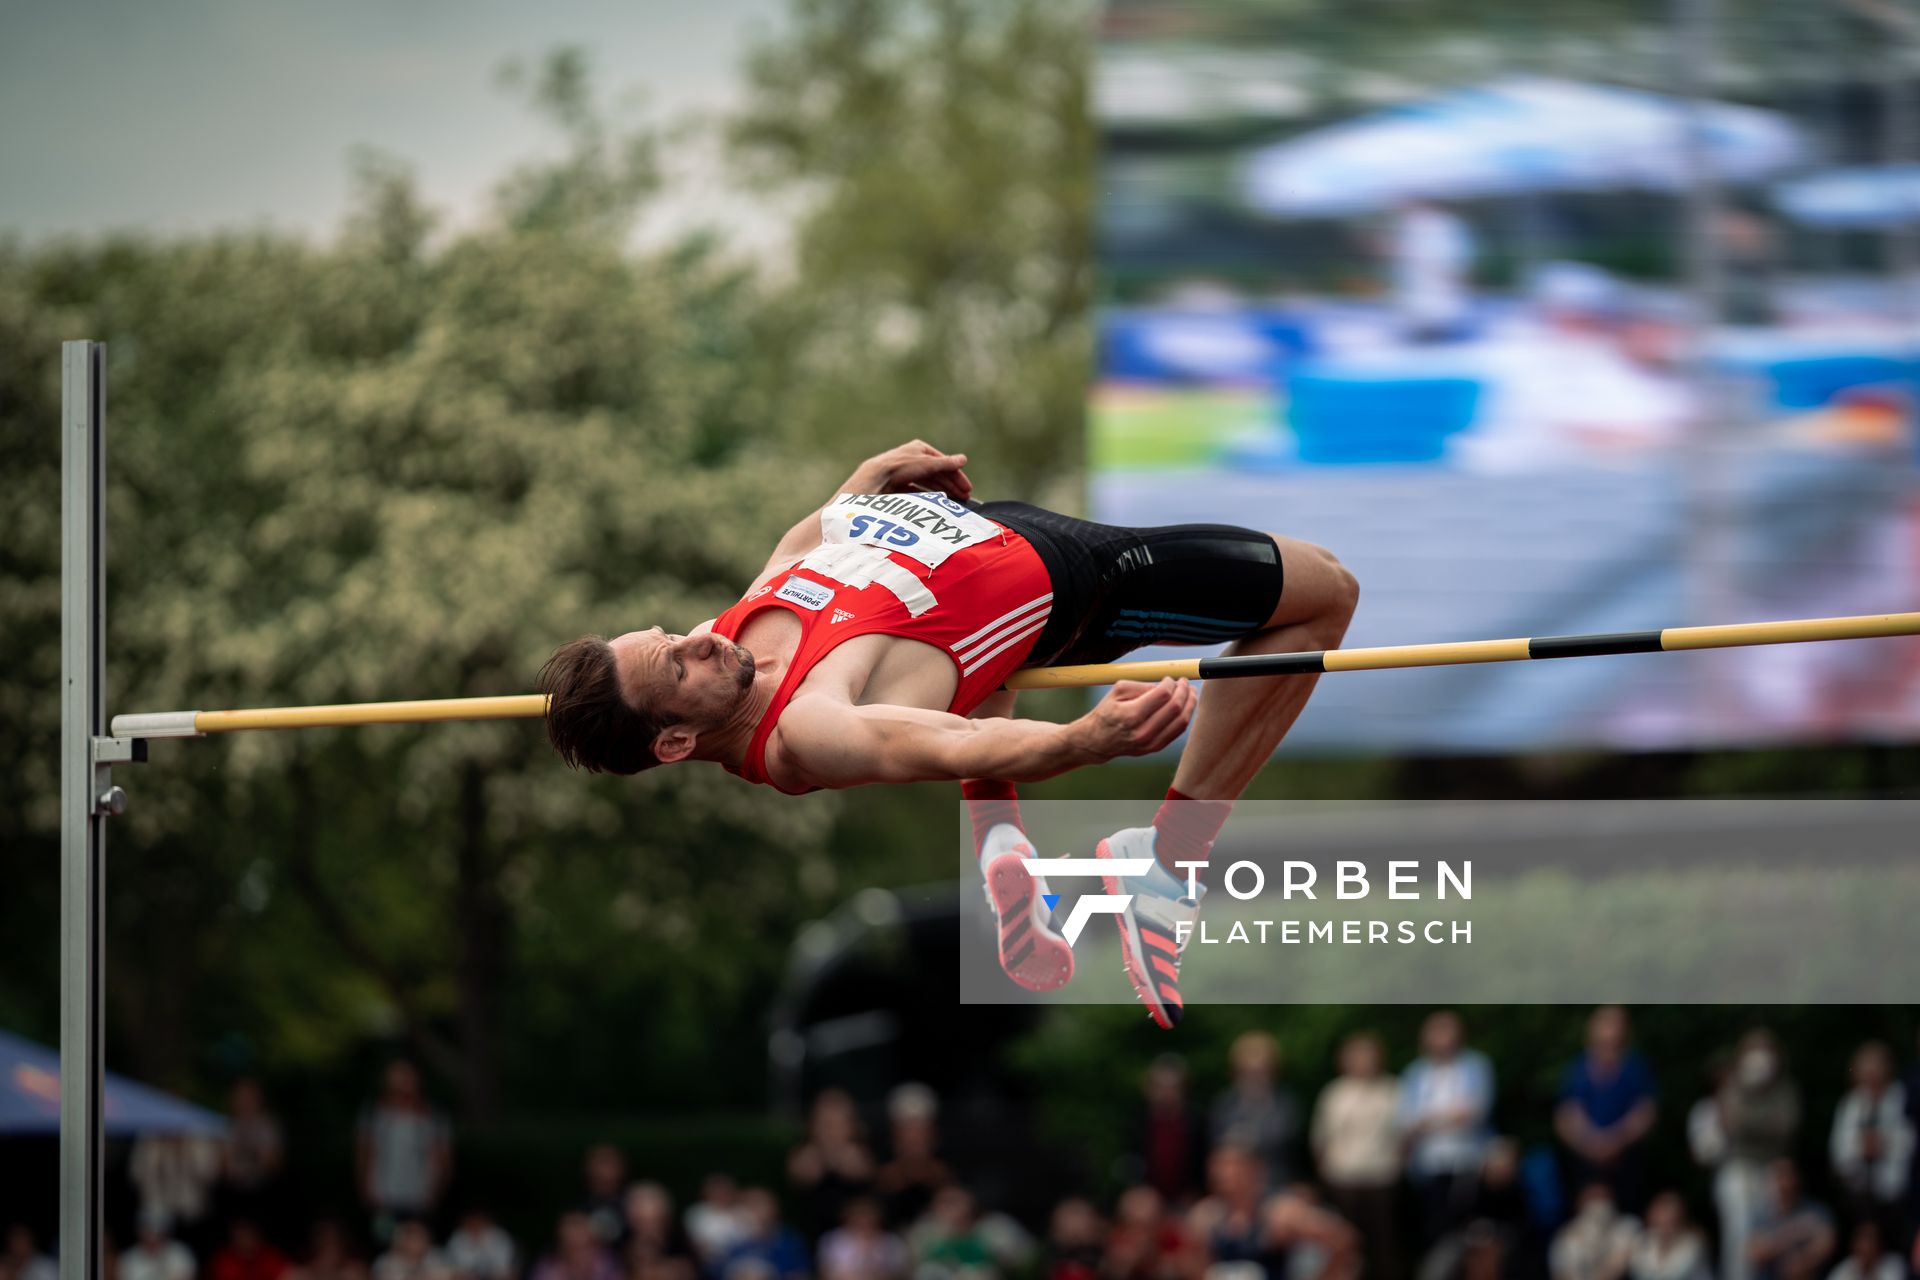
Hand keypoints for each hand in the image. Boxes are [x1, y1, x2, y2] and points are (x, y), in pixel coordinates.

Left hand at [847, 440, 971, 500]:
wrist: (875, 479)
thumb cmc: (901, 467)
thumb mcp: (927, 463)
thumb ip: (946, 463)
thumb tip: (963, 459)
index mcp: (920, 448)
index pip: (943, 462)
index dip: (957, 475)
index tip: (967, 488)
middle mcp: (913, 459)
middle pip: (937, 473)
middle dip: (952, 485)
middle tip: (965, 497)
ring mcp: (905, 472)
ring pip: (928, 482)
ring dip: (943, 490)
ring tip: (954, 501)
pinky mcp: (898, 484)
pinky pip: (917, 490)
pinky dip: (928, 496)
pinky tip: (936, 502)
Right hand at [1073, 678, 1196, 760]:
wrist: (1098, 740)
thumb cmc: (1107, 712)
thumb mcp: (1118, 691)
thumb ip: (1143, 686)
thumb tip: (1167, 685)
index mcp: (1131, 715)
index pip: (1163, 695)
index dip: (1171, 683)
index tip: (1170, 678)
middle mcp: (1142, 732)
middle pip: (1175, 708)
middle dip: (1184, 691)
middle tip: (1184, 682)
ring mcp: (1150, 743)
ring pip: (1181, 721)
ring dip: (1189, 704)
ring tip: (1190, 692)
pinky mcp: (1155, 748)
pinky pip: (1178, 731)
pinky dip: (1185, 716)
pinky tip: (1185, 706)